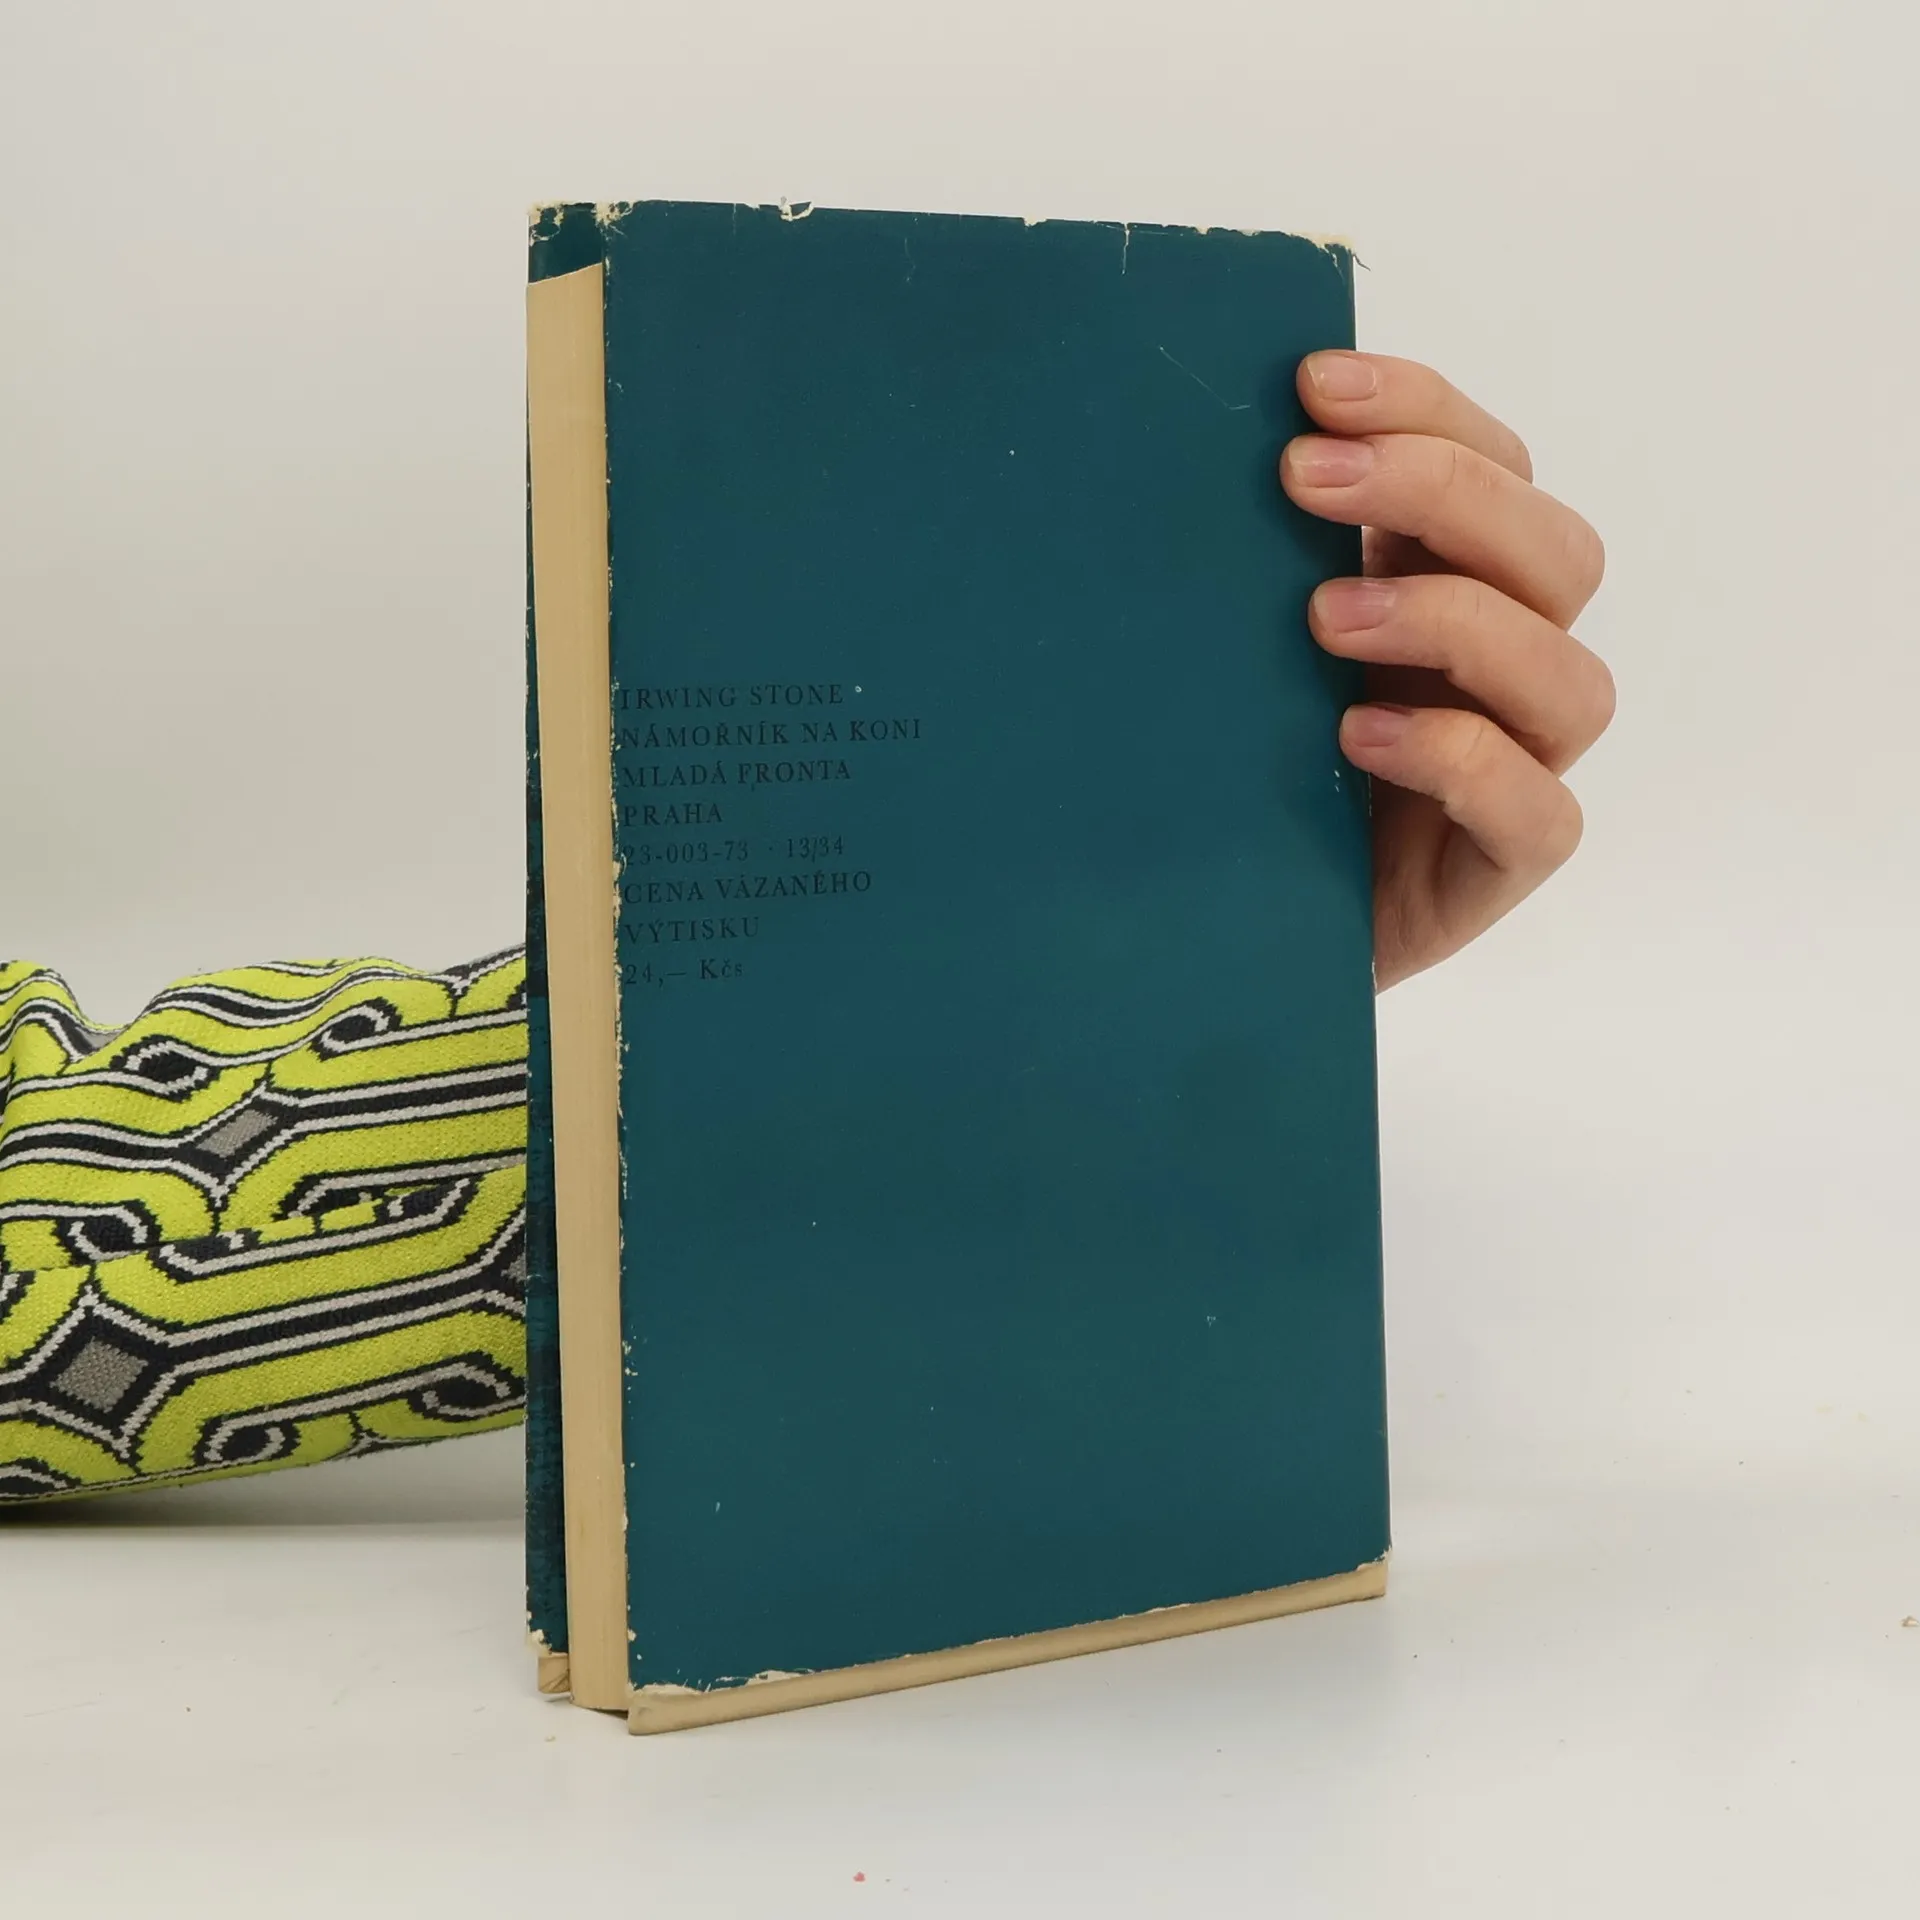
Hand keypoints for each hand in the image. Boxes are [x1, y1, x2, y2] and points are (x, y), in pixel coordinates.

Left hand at [1281, 353, 1613, 990]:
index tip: (1313, 383)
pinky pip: (1539, 810)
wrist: (1225, 926)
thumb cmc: (1236, 769)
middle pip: (1554, 552)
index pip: (1495, 466)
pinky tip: (1361, 737)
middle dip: (1438, 492)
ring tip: (1324, 618)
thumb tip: (1198, 437)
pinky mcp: (1502, 865)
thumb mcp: (1240, 646)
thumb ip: (1258, 560)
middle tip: (1303, 478)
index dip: (1424, 408)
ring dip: (1452, 620)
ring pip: (1568, 676)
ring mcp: (1518, 767)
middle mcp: (1504, 669)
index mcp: (1454, 587)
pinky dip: (1460, 759)